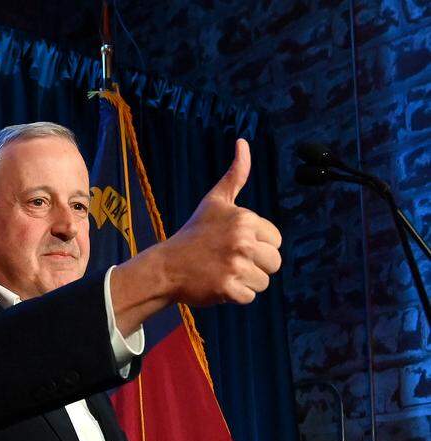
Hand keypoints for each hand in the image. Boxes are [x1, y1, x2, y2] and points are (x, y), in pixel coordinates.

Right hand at [110, 139, 282, 334]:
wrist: (166, 266)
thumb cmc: (193, 234)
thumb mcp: (215, 201)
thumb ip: (236, 175)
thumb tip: (243, 142)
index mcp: (245, 220)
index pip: (276, 241)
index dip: (259, 246)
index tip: (234, 245)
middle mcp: (242, 241)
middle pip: (274, 263)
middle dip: (256, 266)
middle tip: (230, 262)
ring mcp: (235, 265)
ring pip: (263, 282)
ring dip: (246, 282)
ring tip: (223, 273)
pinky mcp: (227, 288)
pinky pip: (249, 297)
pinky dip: (235, 296)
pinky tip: (218, 286)